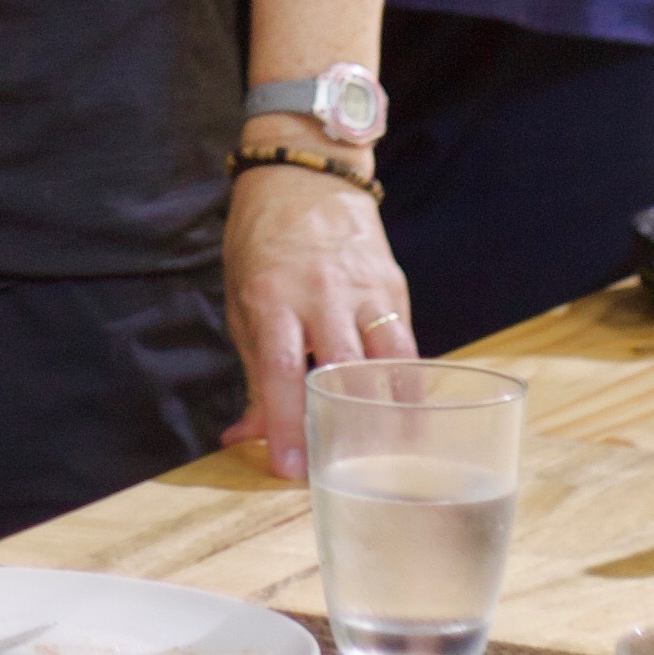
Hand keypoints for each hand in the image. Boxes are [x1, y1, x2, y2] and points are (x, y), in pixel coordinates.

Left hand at [221, 158, 413, 479]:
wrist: (302, 177)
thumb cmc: (262, 245)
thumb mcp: (242, 302)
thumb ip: (253, 373)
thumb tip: (243, 436)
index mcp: (272, 299)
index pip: (281, 372)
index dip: (286, 424)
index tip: (289, 468)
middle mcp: (321, 295)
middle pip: (341, 372)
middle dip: (345, 429)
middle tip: (345, 478)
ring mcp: (364, 290)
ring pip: (387, 362)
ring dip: (391, 416)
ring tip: (394, 462)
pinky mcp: (394, 287)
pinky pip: (406, 345)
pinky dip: (410, 386)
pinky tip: (411, 420)